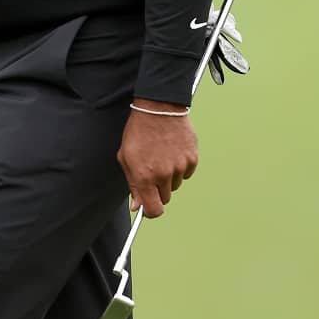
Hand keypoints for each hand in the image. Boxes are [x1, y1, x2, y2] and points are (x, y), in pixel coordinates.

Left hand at [116, 99, 198, 217]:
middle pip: (165, 198)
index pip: (154, 210)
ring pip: (176, 184)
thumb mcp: (126, 157)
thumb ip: (132, 184)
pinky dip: (180, 167)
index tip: (148, 207)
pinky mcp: (192, 159)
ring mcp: (180, 167)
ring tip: (161, 156)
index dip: (150, 211)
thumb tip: (137, 205)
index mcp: (144, 176)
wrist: (158, 108)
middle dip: (158, 190)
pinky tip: (172, 151)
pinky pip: (187, 173)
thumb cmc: (139, 131)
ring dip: (169, 177)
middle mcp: (163, 174)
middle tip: (152, 173)